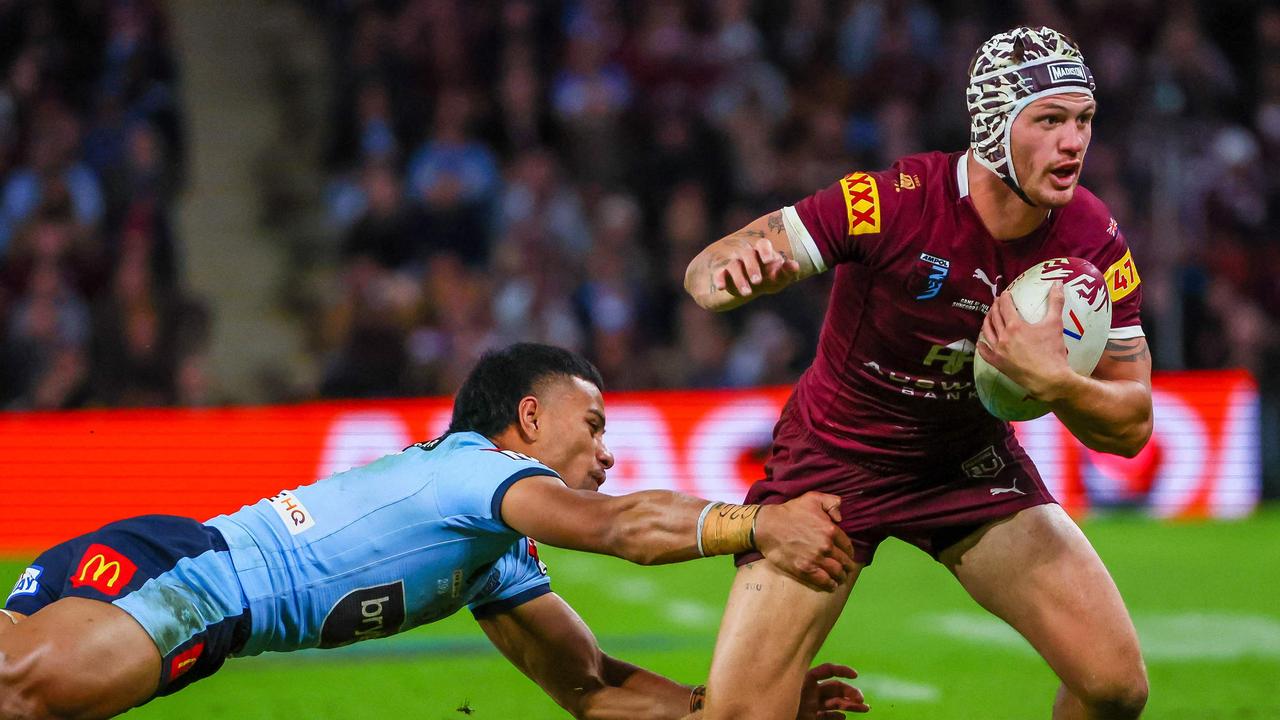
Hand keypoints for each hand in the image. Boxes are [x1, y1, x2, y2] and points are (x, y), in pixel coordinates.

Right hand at [708, 233, 801, 297]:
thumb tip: (795, 265)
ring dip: (740, 279)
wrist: (744, 286)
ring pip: (734, 265)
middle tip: (758, 282)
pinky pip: (718, 273)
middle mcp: (745, 253)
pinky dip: (719, 279)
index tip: (769, 261)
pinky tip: (721, 288)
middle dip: (752, 268)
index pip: (762, 244)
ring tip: (747, 293)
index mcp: (761, 250)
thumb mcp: (777, 277)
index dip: (765, 250)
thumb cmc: (767, 278)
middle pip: (747, 254)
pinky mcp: (721, 272)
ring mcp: (732, 262)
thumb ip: (787, 271)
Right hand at [754, 492, 854, 591]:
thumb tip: (840, 517)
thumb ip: (832, 502)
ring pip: (836, 572)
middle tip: (847, 569)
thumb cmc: (789, 511)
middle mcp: (825, 546)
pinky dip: (830, 585)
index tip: (848, 555)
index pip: (847, 545)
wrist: (767, 526)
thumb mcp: (812, 498)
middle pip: (844, 561)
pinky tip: (832, 585)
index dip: (849, 552)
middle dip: (848, 566)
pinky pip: (823, 581)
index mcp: (830, 530)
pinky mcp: (804, 569)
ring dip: (841, 577)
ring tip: (841, 578)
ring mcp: (815, 559)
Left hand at [796, 663, 869, 717]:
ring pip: (834, 703)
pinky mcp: (810, 718)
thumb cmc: (780, 709)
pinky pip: (826, 715)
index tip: (855, 675)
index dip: (841, 670)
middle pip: (834, 688)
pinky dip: (836, 716)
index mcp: (805, 682)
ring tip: (866, 709)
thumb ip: (812, 685)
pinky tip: (843, 717)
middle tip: (862, 700)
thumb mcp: (794, 693)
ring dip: (850, 705)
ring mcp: (810, 706)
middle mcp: (809, 692)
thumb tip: (829, 688)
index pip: (826, 670)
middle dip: (851, 692)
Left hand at [977, 281, 1074, 401]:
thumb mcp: (1055, 324)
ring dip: (987, 322)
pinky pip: (984, 353)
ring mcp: (998, 351)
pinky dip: (982, 345)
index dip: (1004, 298)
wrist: (1049, 379)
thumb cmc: (1053, 351)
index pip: (1005, 306)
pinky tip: (981, 342)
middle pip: (994, 317)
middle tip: (997, 302)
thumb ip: (1056, 301)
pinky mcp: (998, 364)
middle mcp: (1003, 337)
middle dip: (995, 307)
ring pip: (987, 332)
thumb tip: (1058, 282)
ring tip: (989, 317)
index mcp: (1015, 326)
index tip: (1005, 293)